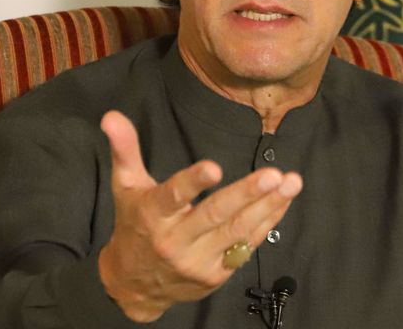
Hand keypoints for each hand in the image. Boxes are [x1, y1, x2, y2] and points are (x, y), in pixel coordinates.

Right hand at [97, 110, 301, 322]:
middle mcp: (176, 240)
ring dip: (267, 206)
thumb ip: (125, 149)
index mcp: (152, 215)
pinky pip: (247, 245)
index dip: (192, 183)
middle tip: (272, 174)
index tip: (213, 167)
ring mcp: (198, 260)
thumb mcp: (125, 186)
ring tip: (290, 182)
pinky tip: (284, 200)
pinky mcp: (216, 274)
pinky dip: (268, 221)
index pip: (172, 196)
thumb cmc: (134, 225)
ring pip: (237, 231)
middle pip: (214, 215)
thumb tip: (112, 116)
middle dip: (246, 194)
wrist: (134, 285)